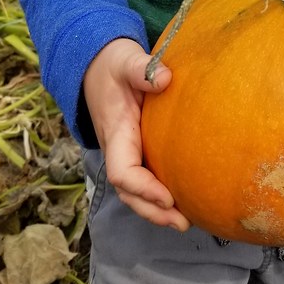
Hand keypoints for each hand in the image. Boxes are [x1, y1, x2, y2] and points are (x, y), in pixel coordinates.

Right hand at [83, 38, 190, 230]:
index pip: (122, 170)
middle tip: (182, 222)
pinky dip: (159, 196)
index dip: (143, 188)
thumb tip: (165, 78)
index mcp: (115, 131)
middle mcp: (118, 148)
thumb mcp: (125, 60)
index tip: (168, 195)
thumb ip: (142, 68)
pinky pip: (144, 179)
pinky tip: (184, 201)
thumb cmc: (114, 64)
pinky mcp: (135, 150)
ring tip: (185, 221)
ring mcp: (125, 152)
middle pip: (128, 191)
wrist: (97, 66)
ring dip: (156, 209)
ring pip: (135, 191)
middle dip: (152, 210)